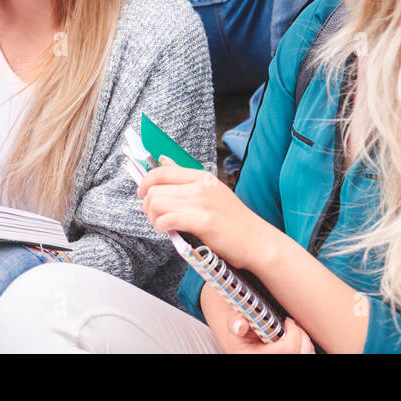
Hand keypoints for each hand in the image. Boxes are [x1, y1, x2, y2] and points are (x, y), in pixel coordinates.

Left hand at [139, 158, 272, 271]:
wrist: (258, 241)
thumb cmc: (234, 221)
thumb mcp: (211, 192)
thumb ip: (185, 178)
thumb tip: (162, 159)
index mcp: (202, 177)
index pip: (162, 171)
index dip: (145, 183)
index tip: (142, 195)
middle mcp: (201, 186)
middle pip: (155, 188)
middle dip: (147, 205)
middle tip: (154, 217)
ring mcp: (202, 203)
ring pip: (157, 203)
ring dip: (152, 217)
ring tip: (160, 226)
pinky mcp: (204, 222)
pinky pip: (168, 219)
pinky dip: (160, 226)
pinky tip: (167, 231)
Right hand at [201, 288, 312, 353]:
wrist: (237, 337)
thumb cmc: (237, 327)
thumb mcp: (233, 321)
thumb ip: (236, 321)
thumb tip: (238, 325)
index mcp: (253, 356)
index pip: (287, 349)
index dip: (292, 333)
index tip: (287, 321)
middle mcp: (266, 360)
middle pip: (299, 353)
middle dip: (300, 337)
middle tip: (292, 326)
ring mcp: (276, 361)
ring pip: (304, 355)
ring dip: (304, 343)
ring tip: (295, 332)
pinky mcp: (285, 358)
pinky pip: (304, 356)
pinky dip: (305, 348)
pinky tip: (297, 341)